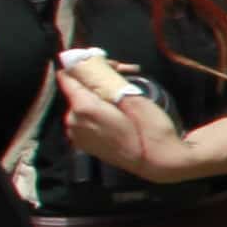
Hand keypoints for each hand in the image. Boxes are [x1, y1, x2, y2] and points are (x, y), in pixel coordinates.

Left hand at [57, 67, 199, 183]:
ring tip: (128, 90)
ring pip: (82, 101)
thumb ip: (104, 79)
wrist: (160, 163)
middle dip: (98, 77)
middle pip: (77, 88)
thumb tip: (84, 62)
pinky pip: (85, 116)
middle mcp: (73, 122)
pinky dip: (99, 108)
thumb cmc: (151, 130)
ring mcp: (77, 134)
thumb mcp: (133, 98)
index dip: (86, 64)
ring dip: (101, 92)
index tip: (109, 64)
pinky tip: (120, 107)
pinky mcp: (84, 143)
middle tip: (128, 73)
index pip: (67, 76)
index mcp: (83, 108)